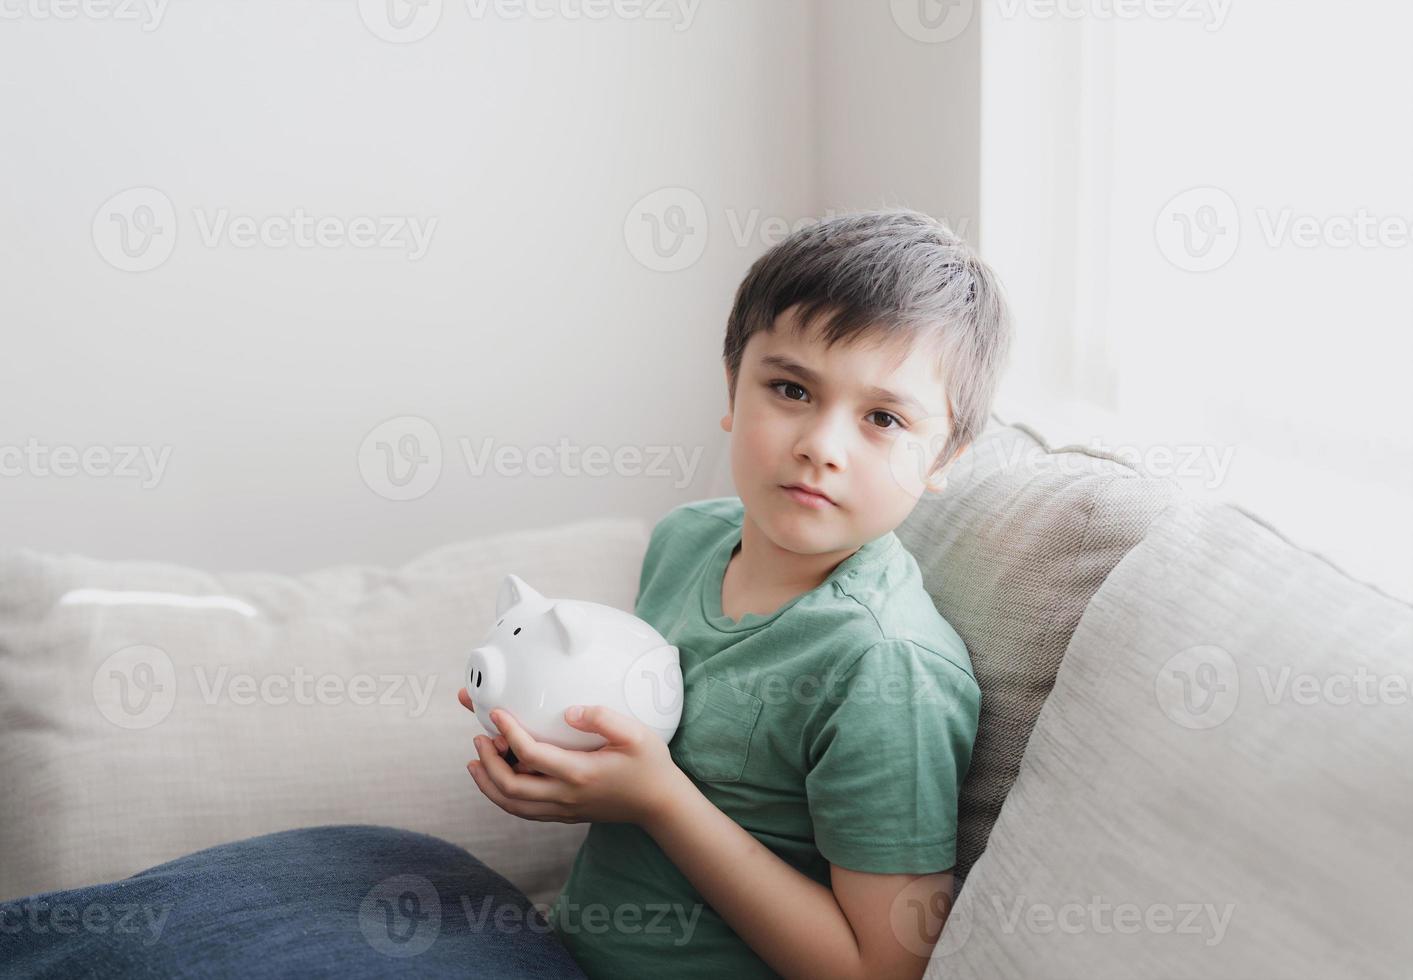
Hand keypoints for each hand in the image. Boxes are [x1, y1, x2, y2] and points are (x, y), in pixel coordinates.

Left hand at [457, 687, 685, 826]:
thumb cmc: (649, 766)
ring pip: (512, 804)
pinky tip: (498, 780)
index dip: (508, 732)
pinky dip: (503, 797)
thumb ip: (603, 718)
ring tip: (475, 762)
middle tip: (479, 737)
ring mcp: (563, 809)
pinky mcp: (565, 815)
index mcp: (579, 773)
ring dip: (488, 783)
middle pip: (510, 786)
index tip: (496, 713)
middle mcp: (565, 796)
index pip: (530, 754)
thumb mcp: (635, 734)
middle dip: (487, 761)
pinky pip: (524, 811)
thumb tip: (570, 712)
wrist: (660, 805)